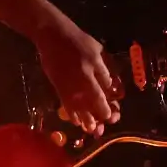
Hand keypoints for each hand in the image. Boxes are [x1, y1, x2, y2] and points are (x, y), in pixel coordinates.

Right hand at [33, 18, 119, 134]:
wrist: (53, 37)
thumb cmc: (79, 42)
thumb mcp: (98, 51)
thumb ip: (105, 71)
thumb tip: (112, 88)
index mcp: (92, 70)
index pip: (101, 95)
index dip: (106, 108)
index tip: (111, 116)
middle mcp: (80, 81)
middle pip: (91, 104)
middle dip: (98, 116)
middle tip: (103, 125)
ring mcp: (68, 85)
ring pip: (78, 107)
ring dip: (85, 119)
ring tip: (91, 129)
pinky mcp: (58, 87)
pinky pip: (66, 104)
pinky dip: (71, 114)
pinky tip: (76, 121)